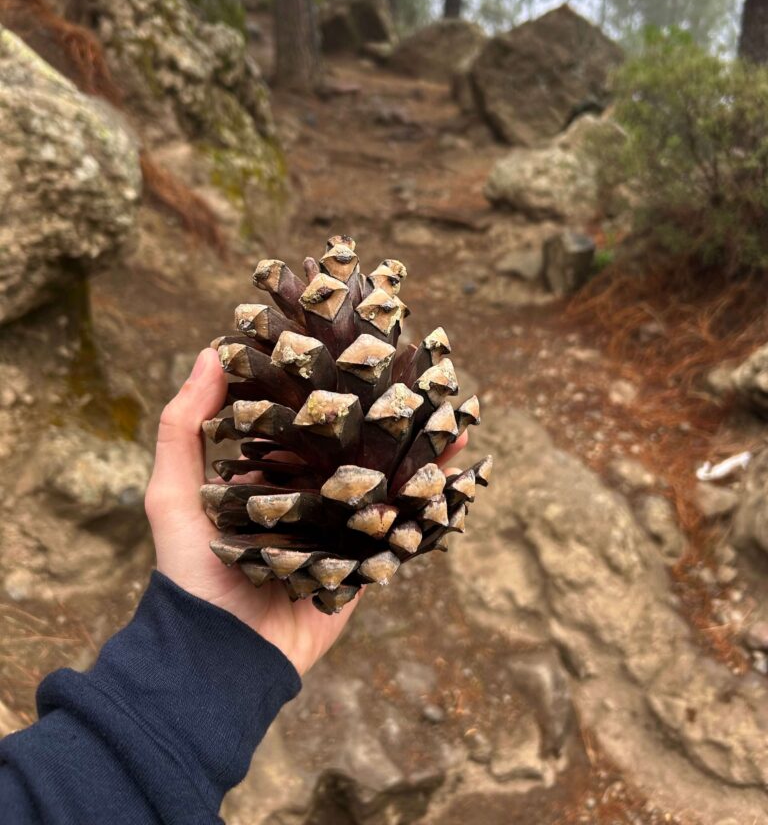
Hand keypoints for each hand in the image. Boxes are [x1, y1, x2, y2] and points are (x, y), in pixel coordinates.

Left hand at [145, 347, 466, 674]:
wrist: (220, 659)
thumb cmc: (191, 574)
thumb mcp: (174, 495)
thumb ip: (182, 426)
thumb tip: (211, 351)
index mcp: (268, 476)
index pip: (304, 422)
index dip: (329, 389)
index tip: (357, 350)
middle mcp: (307, 498)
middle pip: (352, 449)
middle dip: (384, 418)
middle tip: (419, 380)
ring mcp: (338, 531)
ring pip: (384, 485)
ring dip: (418, 456)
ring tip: (451, 421)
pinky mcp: (361, 565)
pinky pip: (399, 532)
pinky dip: (429, 507)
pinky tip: (456, 479)